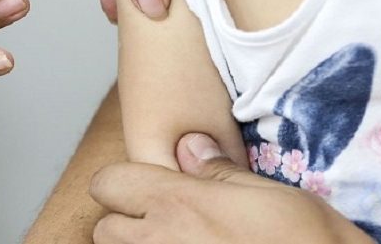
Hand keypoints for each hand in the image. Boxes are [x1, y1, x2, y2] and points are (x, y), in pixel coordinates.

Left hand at [90, 133, 374, 243]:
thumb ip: (221, 173)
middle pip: (105, 230)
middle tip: (168, 227)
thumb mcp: (275, 197)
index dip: (125, 183)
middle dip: (128, 225)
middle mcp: (160, 243)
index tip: (151, 190)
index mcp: (180, 205)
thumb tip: (189, 146)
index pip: (107, 182)